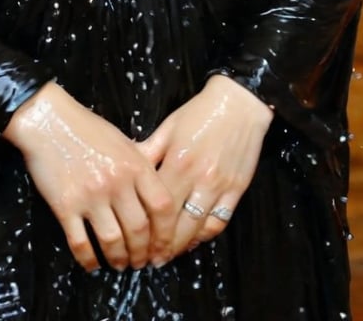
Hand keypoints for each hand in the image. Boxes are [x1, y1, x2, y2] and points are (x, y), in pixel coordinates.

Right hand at [3, 82, 174, 271]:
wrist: (49, 120)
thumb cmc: (88, 129)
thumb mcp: (124, 142)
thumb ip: (142, 166)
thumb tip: (160, 191)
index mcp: (135, 165)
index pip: (161, 207)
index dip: (166, 234)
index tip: (164, 249)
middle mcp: (116, 182)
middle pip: (139, 230)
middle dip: (143, 254)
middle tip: (142, 263)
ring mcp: (90, 195)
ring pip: (113, 241)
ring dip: (119, 259)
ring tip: (121, 265)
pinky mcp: (65, 205)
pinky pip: (80, 242)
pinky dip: (89, 260)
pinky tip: (93, 264)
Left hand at [135, 74, 272, 257]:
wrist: (238, 102)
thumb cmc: (199, 112)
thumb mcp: (168, 127)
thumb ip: (147, 152)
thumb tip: (124, 168)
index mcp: (177, 162)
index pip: (156, 207)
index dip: (144, 230)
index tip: (133, 242)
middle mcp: (198, 179)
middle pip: (176, 225)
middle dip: (160, 247)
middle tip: (146, 259)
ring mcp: (220, 187)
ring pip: (198, 229)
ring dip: (181, 247)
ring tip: (166, 255)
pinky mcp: (236, 190)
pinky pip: (220, 221)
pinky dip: (204, 236)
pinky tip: (192, 240)